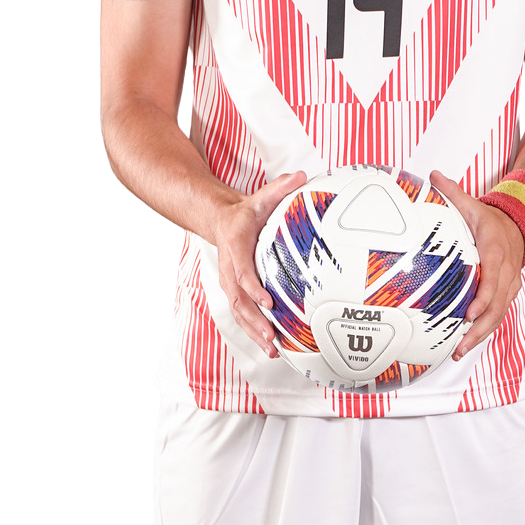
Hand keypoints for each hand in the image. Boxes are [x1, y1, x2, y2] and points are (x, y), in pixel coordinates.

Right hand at [212, 171, 307, 357]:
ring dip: (255, 332)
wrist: (222, 222)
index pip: (242, 271)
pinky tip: (271, 347)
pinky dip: (255, 332)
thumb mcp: (260, 198)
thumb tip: (302, 176)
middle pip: (239, 300)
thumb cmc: (245, 213)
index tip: (267, 301)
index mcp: (236, 247)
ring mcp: (231, 284)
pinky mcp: (236, 293)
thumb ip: (280, 188)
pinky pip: (243, 316)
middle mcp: (230, 269)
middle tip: (271, 335)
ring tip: (271, 348)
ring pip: (239, 313)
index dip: (253, 288)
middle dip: (254, 320)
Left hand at [428, 169, 524, 361]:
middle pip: (497, 306)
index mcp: (496, 251)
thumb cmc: (491, 219)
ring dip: (481, 334)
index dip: (483, 297)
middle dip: (480, 328)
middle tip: (461, 344)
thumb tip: (432, 176)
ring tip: (460, 350)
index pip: (492, 278)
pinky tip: (466, 343)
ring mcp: (508, 285)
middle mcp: (506, 272)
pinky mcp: (507, 293)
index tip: (470, 313)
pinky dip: (484, 329)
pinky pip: (497, 314)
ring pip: (499, 314)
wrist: (519, 225)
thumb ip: (451, 192)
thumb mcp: (473, 204)